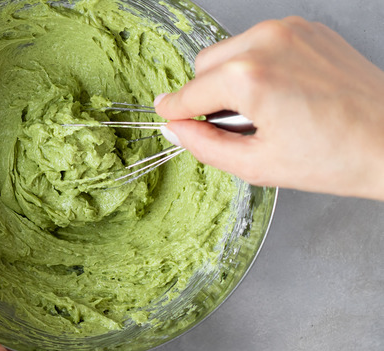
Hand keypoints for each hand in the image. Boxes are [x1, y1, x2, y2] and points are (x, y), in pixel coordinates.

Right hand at [155, 17, 383, 200]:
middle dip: (208, 96)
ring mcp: (289, 30)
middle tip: (237, 126)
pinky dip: (258, 66)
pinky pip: (260, 44)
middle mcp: (265, 43)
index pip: (188, 94)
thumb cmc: (337, 157)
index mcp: (249, 78)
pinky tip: (283, 94)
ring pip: (230, 52)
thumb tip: (177, 128)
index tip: (170, 120)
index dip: (176, 114)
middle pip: (204, 66)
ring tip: (264, 110)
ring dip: (231, 79)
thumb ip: (204, 145)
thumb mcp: (257, 165)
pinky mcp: (307, 29)